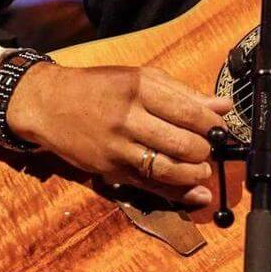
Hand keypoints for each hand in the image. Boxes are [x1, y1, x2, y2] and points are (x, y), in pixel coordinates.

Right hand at [6, 61, 234, 207]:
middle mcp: (128, 118)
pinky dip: (177, 194)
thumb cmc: (98, 88)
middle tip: (209, 148)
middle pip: (182, 143)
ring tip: (202, 169)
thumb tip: (222, 105)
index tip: (221, 128)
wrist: (48, 104)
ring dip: (194, 174)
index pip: (189, 111)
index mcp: (139, 88)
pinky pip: (149, 186)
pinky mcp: (110, 170)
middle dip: (205, 150)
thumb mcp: (138, 77)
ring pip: (168, 169)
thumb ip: (182, 93)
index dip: (213, 124)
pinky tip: (196, 194)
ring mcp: (117, 147)